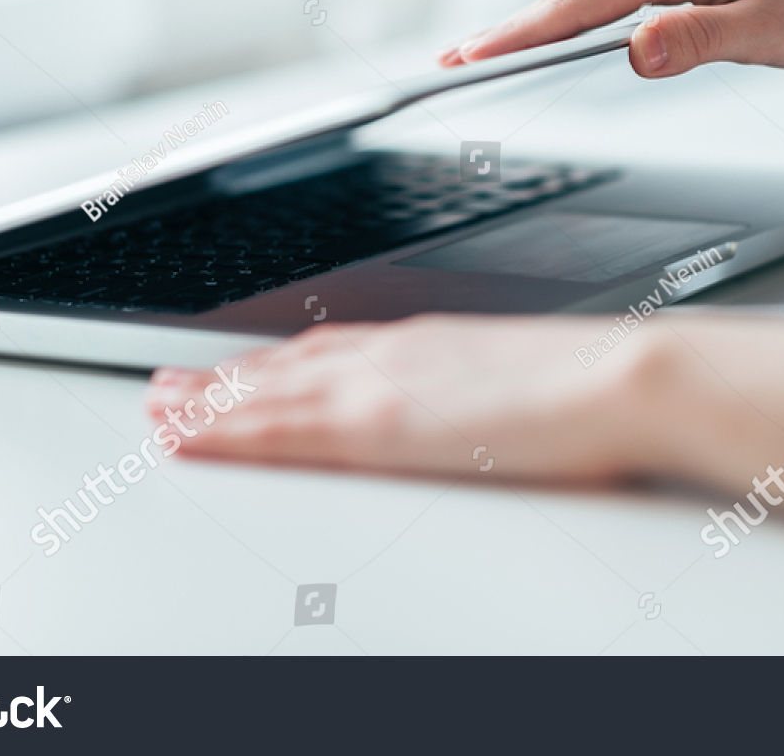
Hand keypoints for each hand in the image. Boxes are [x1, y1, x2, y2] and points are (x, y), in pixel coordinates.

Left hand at [144, 311, 783, 543]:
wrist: (627, 380)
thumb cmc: (596, 385)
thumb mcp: (527, 380)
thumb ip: (485, 391)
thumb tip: (482, 407)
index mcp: (431, 345)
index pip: (331, 354)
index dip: (274, 365)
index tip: (237, 371)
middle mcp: (394, 355)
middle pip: (286, 367)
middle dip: (222, 379)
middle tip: (165, 386)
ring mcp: (381, 385)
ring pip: (268, 393)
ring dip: (207, 402)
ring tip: (157, 409)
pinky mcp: (379, 422)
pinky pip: (279, 429)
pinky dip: (224, 431)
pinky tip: (186, 438)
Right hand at [437, 0, 783, 76]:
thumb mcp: (770, 35)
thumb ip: (699, 42)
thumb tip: (637, 52)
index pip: (581, 3)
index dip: (520, 34)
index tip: (471, 56)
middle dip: (511, 29)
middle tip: (452, 62)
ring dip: (541, 20)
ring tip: (489, 52)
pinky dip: (578, 7)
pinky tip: (556, 28)